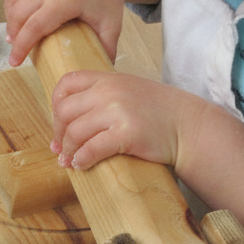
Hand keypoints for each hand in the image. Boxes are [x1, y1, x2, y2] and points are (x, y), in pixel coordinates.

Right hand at [3, 0, 127, 66]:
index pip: (34, 27)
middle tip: (15, 47)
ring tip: (15, 31)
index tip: (14, 62)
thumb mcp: (111, 26)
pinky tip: (19, 11)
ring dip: (10, 16)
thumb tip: (98, 74)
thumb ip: (105, 50)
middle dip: (13, 33)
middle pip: (18, 13)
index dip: (21, 47)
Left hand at [49, 71, 193, 170]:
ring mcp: (118, 112)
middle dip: (58, 133)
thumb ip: (101, 94)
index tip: (59, 122)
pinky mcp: (126, 134)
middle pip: (65, 111)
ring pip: (75, 132)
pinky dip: (81, 160)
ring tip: (69, 160)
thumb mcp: (128, 90)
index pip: (66, 83)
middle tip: (60, 147)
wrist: (189, 125)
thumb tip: (69, 116)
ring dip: (68, 150)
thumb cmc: (158, 112)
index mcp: (107, 78)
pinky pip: (91, 149)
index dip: (55, 105)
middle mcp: (110, 91)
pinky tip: (82, 165)